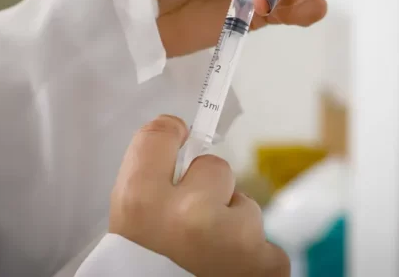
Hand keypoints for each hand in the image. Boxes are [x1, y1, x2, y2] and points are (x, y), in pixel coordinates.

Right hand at [109, 115, 289, 276]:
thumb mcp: (128, 231)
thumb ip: (150, 184)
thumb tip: (178, 139)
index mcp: (141, 204)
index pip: (160, 134)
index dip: (170, 136)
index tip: (178, 138)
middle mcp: (190, 215)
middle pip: (214, 166)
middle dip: (208, 190)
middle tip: (191, 226)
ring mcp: (235, 239)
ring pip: (245, 204)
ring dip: (232, 227)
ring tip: (209, 262)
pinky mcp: (270, 264)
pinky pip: (263, 240)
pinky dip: (250, 258)